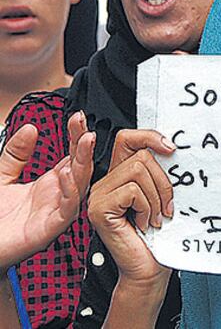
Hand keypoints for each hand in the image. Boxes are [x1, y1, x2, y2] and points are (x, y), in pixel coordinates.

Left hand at [0, 112, 93, 268]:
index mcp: (48, 185)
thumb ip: (15, 154)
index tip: (77, 117)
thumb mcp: (1, 177)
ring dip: (84, 163)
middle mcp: (56, 197)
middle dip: (84, 145)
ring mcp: (55, 213)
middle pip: (80, 167)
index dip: (75, 136)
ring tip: (85, 141)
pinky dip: (70, 191)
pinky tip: (65, 173)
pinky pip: (68, 209)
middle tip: (85, 125)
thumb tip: (30, 128)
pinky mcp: (49, 229)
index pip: (70, 156)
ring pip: (80, 186)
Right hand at [87, 129, 174, 286]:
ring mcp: (98, 195)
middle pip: (141, 156)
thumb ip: (160, 172)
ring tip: (155, 217)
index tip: (172, 149)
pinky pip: (132, 190)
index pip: (128, 138)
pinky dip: (147, 207)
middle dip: (163, 181)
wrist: (149, 269)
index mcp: (119, 176)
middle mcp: (104, 183)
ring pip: (138, 170)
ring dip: (157, 197)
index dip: (150, 136)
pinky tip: (145, 224)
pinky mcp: (98, 209)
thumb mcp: (163, 195)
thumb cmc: (159, 235)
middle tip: (167, 207)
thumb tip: (174, 147)